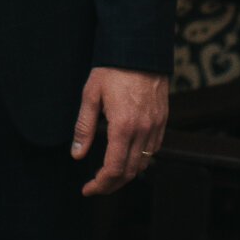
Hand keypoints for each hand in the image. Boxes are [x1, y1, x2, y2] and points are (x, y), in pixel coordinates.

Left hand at [71, 66, 168, 196]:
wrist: (140, 50)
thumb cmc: (113, 69)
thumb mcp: (91, 94)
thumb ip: (84, 127)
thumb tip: (77, 154)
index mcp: (123, 127)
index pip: (113, 169)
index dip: (100, 184)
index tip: (87, 189)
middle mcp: (143, 132)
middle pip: (129, 173)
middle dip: (111, 185)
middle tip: (95, 187)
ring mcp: (156, 128)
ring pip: (143, 165)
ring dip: (125, 175)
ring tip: (108, 175)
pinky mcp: (163, 122)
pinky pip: (153, 151)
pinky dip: (140, 161)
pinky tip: (127, 157)